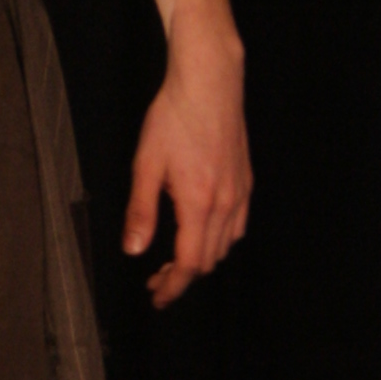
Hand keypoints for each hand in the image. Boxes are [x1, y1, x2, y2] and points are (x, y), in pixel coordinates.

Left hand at [122, 24, 251, 308]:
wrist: (209, 83)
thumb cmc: (173, 118)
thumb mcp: (146, 164)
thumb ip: (141, 211)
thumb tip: (134, 250)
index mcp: (199, 202)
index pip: (190, 262)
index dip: (173, 285)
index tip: (156, 296)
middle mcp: (226, 203)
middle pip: (209, 259)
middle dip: (183, 275)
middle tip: (156, 278)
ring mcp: (241, 192)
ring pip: (226, 245)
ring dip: (202, 258)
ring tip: (175, 259)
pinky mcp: (246, 181)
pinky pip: (237, 225)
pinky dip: (219, 239)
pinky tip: (200, 231)